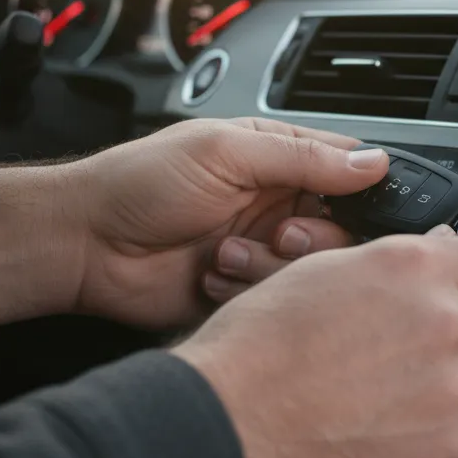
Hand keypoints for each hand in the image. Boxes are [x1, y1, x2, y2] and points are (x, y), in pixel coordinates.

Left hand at [0, 118, 389, 328]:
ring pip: (312, 275)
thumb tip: (372, 160)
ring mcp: (261, 252)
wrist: (85, 244)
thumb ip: (303, 156)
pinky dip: (244, 294)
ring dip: (268, 268)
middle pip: (341, 233)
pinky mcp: (244, 294)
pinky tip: (209, 278)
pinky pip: (277, 304)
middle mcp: (276, 206)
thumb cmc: (140, 183)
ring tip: (223, 254)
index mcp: (278, 160)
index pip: (350, 171)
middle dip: (310, 241)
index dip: (360, 194)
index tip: (348, 209)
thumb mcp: (225, 153)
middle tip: (277, 236)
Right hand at [173, 228, 457, 457]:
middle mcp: (444, 321)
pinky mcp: (445, 447)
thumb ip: (391, 265)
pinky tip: (388, 427)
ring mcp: (451, 388)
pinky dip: (434, 435)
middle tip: (435, 346)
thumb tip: (431, 258)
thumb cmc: (258, 346)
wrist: (232, 416)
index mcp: (414, 268)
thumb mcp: (322, 270)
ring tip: (403, 392)